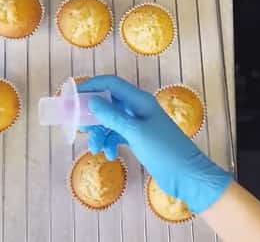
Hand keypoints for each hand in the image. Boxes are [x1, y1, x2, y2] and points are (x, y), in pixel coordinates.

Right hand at [78, 76, 231, 212]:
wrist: (186, 175)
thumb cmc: (164, 150)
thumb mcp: (135, 132)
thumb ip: (112, 116)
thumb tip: (91, 101)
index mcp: (139, 100)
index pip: (111, 84)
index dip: (91, 87)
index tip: (73, 99)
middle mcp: (138, 109)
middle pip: (108, 104)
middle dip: (92, 116)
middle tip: (80, 128)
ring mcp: (138, 124)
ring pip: (110, 122)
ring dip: (100, 134)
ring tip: (96, 149)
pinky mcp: (139, 139)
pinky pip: (117, 135)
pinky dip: (110, 143)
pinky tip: (110, 155)